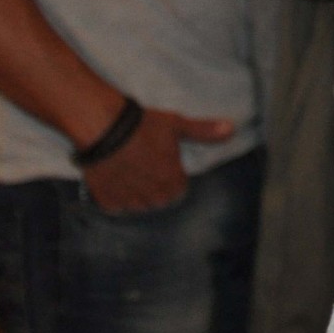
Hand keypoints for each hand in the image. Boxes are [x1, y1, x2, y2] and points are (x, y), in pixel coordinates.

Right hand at [81, 108, 233, 212]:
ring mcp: (127, 200)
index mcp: (171, 181)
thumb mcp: (176, 125)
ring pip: (137, 206)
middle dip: (156, 189)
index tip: (164, 165)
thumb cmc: (142, 125)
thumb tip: (231, 128)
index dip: (172, 178)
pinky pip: (115, 207)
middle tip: (146, 168)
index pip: (178, 191)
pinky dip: (115, 198)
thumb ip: (204, 131)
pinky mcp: (106, 200)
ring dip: (136, 195)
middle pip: (159, 201)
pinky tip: (114, 179)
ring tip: (130, 173)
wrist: (102, 127)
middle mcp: (151, 196)